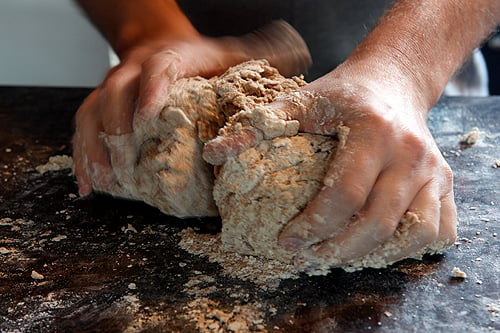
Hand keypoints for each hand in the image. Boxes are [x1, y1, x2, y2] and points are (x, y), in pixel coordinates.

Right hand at [73, 21, 310, 195]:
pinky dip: (83, 157)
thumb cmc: (201, 60)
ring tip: (103, 182)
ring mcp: (115, 88)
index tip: (150, 118)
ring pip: (93, 112)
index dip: (152, 90)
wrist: (159, 44)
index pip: (159, 68)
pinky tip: (88, 186)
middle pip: (117, 92)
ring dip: (96, 148)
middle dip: (119, 128)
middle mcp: (136, 70)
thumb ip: (262, 54)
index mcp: (173, 58)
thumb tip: (300, 51)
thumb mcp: (231, 54)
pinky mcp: (102, 105)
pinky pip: (84, 127)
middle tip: (127, 164)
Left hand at [203, 63, 456, 271]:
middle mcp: (410, 153)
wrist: (393, 81)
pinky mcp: (444, 181)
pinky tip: (380, 248)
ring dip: (374, 255)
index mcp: (373, 131)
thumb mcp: (299, 101)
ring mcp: (433, 169)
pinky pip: (440, 229)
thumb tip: (214, 153)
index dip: (313, 225)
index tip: (287, 240)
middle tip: (309, 257)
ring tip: (340, 256)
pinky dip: (412, 248)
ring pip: (413, 232)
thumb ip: (257, 126)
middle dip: (338, 250)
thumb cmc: (343, 94)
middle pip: (378, 222)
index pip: (345, 194)